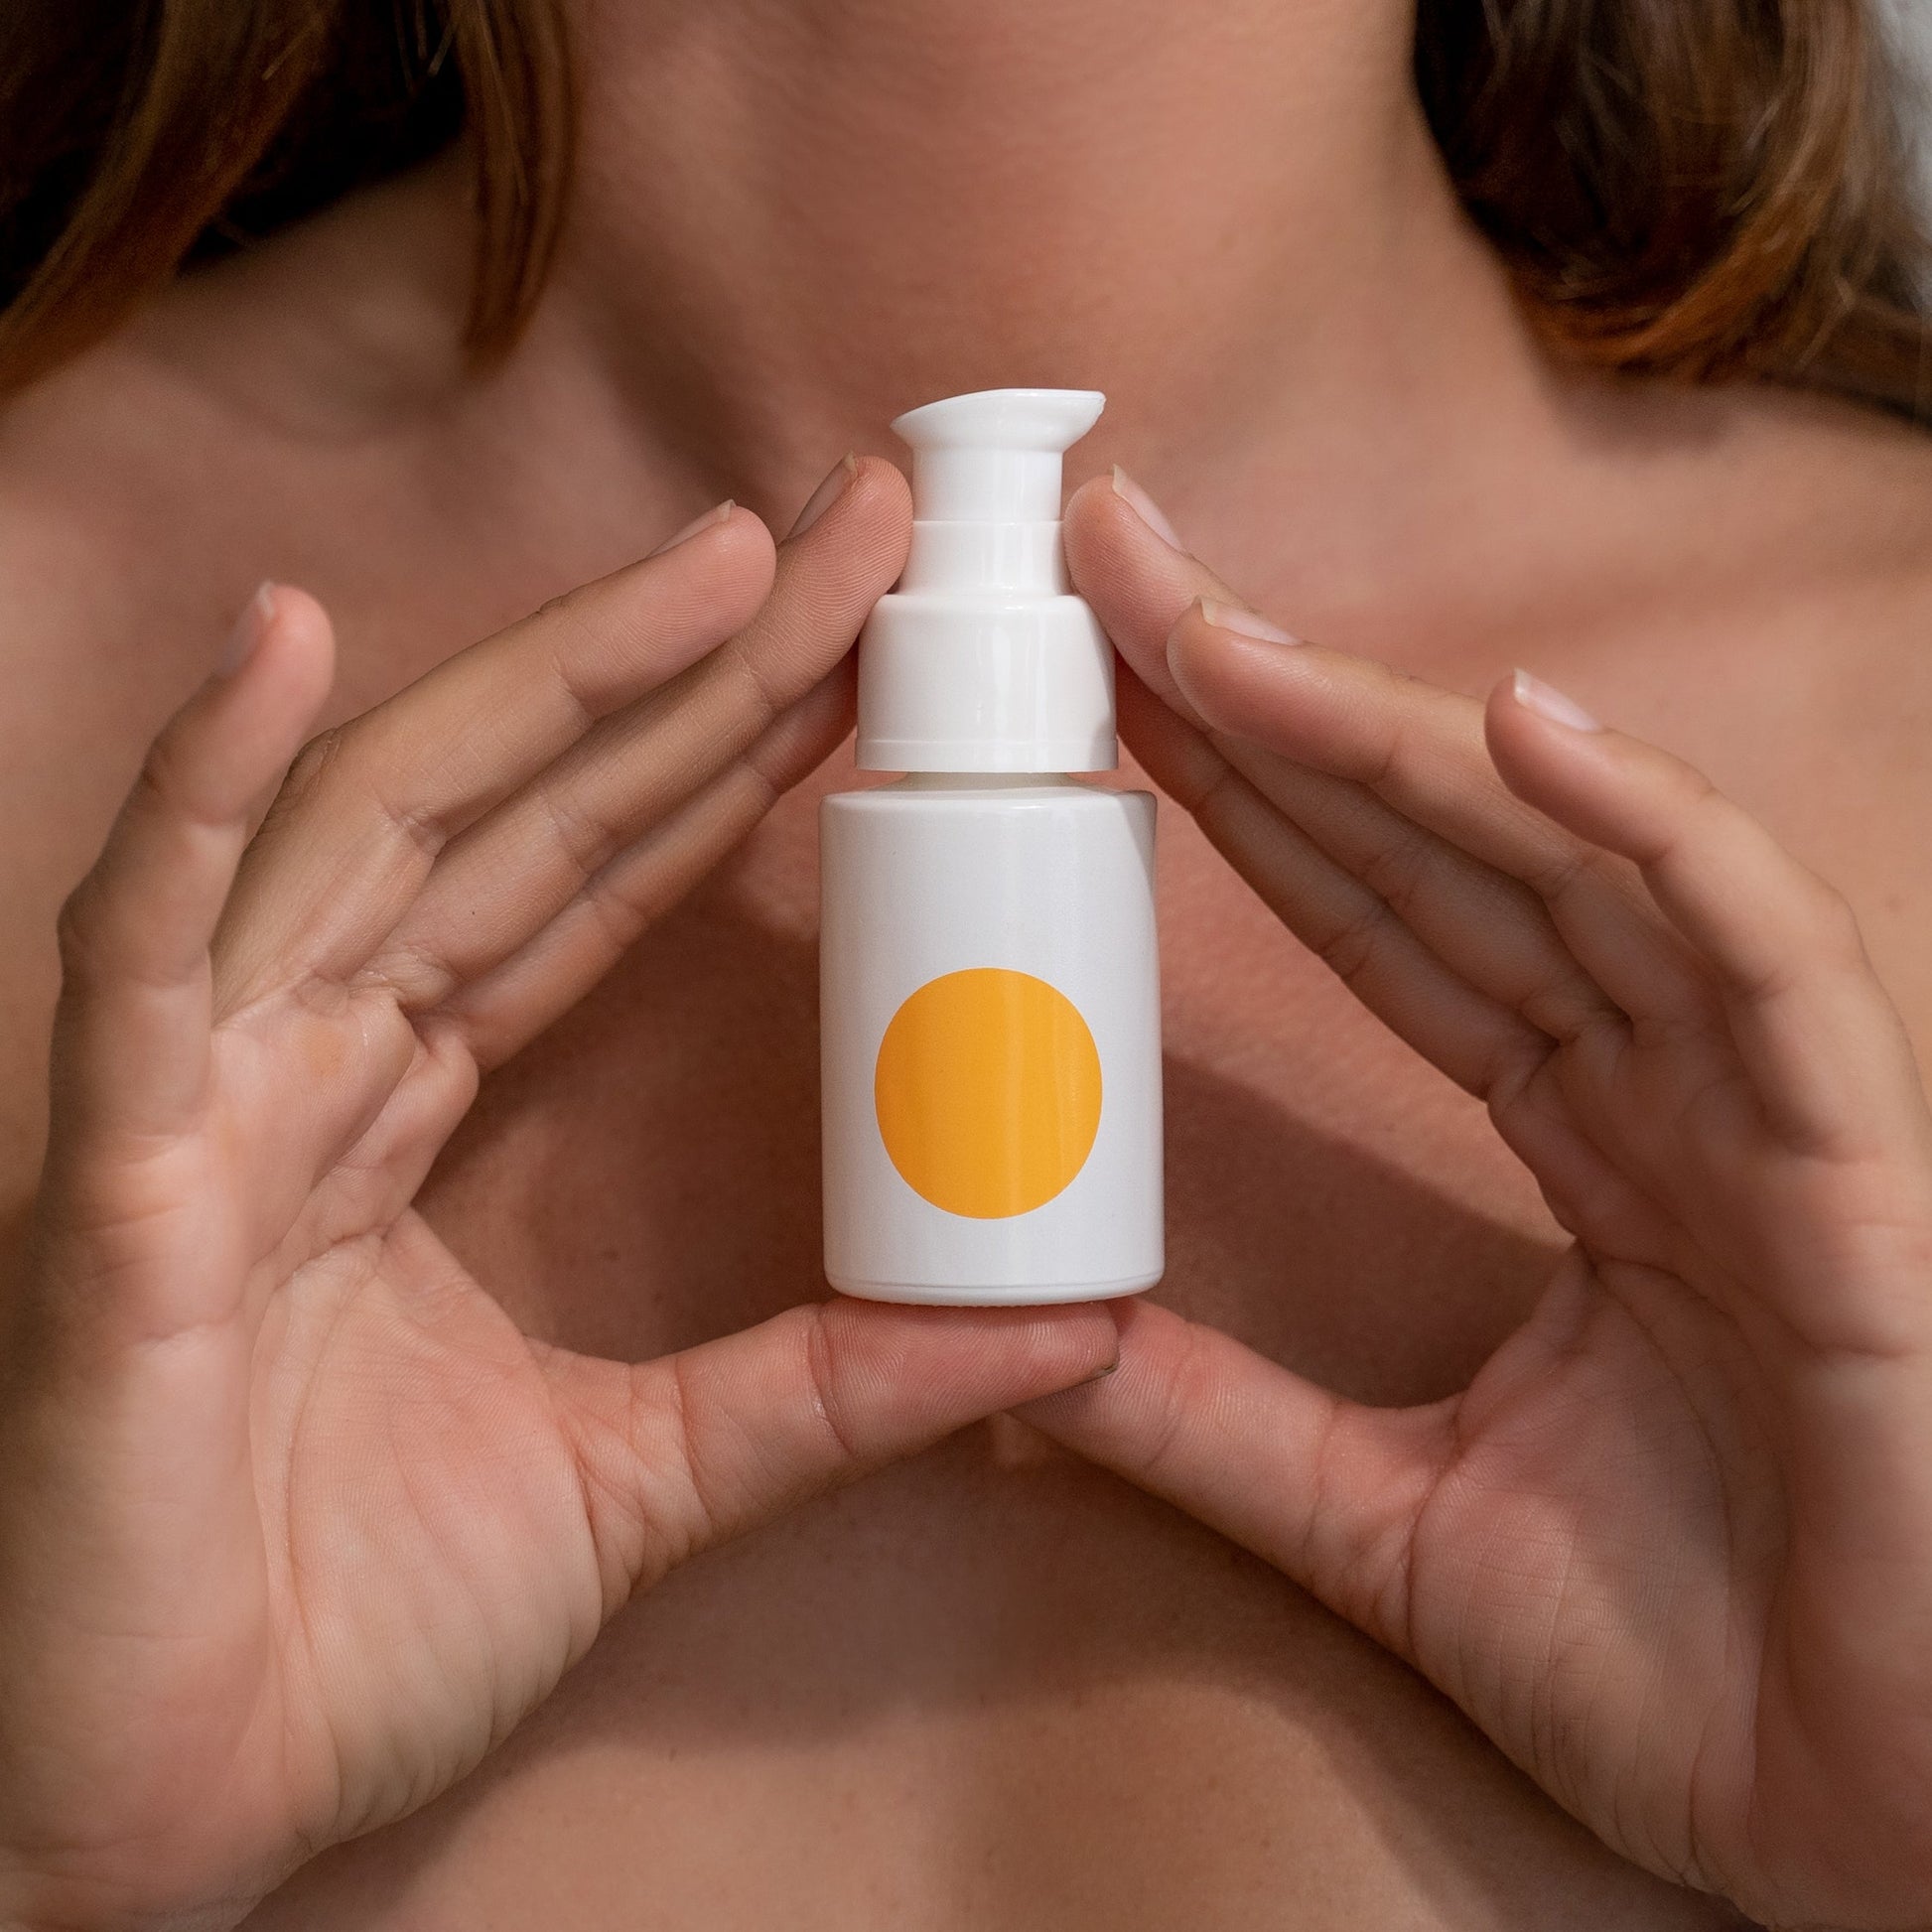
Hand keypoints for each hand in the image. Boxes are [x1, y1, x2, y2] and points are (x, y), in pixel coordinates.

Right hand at [0, 459, 1117, 1931]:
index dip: (729, 756)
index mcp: (409, 1108)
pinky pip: (144, 952)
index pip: (595, 879)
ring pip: (385, 833)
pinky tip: (286, 648)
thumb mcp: (643, 1478)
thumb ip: (830, 1391)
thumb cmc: (347, 1632)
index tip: (868, 652)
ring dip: (544, 680)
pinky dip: (201, 797)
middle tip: (851, 536)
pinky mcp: (117, 1181)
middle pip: (521, 812)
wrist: (163, 1819)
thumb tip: (1060, 1329)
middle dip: (689, 667)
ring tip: (717, 558)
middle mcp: (315, 1059)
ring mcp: (212, 1098)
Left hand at [1021, 473, 1931, 1929]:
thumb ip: (1215, 1422)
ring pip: (1573, 866)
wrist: (1877, 1830)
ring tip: (1231, 640)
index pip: (1386, 921)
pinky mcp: (1853, 1175)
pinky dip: (1653, 836)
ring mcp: (1761, 1111)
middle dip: (1282, 708)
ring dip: (1400, 738)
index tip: (1112, 697)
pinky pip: (1757, 960)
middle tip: (1123, 576)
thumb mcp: (1380, 1524)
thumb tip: (1023, 1348)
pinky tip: (1521, 727)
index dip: (1252, 800)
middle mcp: (1665, 1087)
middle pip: (1451, 848)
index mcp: (1581, 1140)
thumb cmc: (1687, 1676)